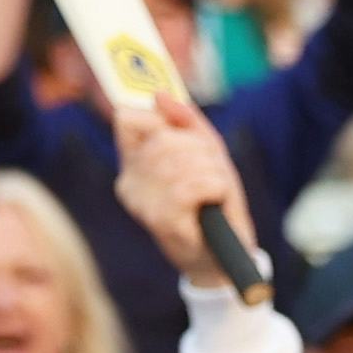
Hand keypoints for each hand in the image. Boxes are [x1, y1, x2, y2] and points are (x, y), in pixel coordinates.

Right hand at [104, 80, 250, 288]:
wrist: (223, 257)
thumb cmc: (213, 203)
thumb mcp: (207, 153)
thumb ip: (185, 120)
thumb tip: (159, 94)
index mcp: (133, 165)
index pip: (129, 120)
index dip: (159, 119)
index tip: (182, 134)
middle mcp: (130, 184)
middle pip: (164, 137)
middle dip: (199, 150)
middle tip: (211, 173)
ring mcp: (143, 205)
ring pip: (183, 159)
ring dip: (212, 172)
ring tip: (215, 192)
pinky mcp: (163, 222)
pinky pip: (194, 186)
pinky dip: (216, 188)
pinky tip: (215, 203)